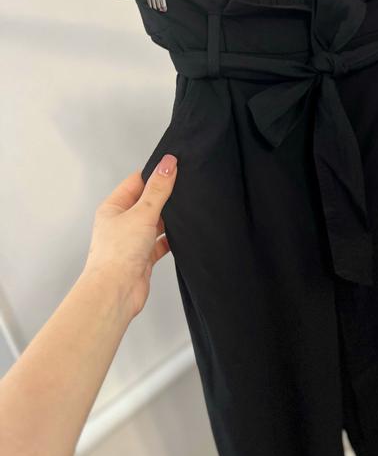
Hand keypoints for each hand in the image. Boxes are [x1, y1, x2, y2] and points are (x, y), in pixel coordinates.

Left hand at [82, 153, 177, 320]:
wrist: (116, 291)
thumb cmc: (118, 255)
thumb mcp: (142, 213)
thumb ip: (158, 190)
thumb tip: (168, 164)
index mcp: (113, 208)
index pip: (136, 182)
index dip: (155, 175)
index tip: (174, 168)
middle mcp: (121, 223)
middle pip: (147, 203)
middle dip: (164, 198)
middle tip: (185, 189)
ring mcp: (132, 242)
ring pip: (155, 224)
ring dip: (168, 220)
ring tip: (186, 212)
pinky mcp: (143, 258)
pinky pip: (160, 243)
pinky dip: (171, 240)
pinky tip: (182, 237)